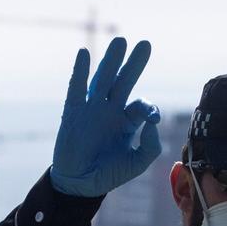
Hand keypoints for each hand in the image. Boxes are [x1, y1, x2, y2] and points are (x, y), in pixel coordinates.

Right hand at [49, 37, 161, 196]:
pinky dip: (80, 70)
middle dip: (135, 64)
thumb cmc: (110, 173)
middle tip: (145, 44)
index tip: (152, 118)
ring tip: (120, 41)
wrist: (81, 184)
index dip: (149, 108)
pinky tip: (85, 53)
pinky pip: (77, 88)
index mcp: (129, 122)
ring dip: (111, 60)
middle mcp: (111, 110)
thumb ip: (151, 145)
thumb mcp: (138, 163)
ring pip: (103, 79)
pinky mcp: (73, 112)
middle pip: (125, 82)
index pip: (143, 106)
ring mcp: (92, 109)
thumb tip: (153, 122)